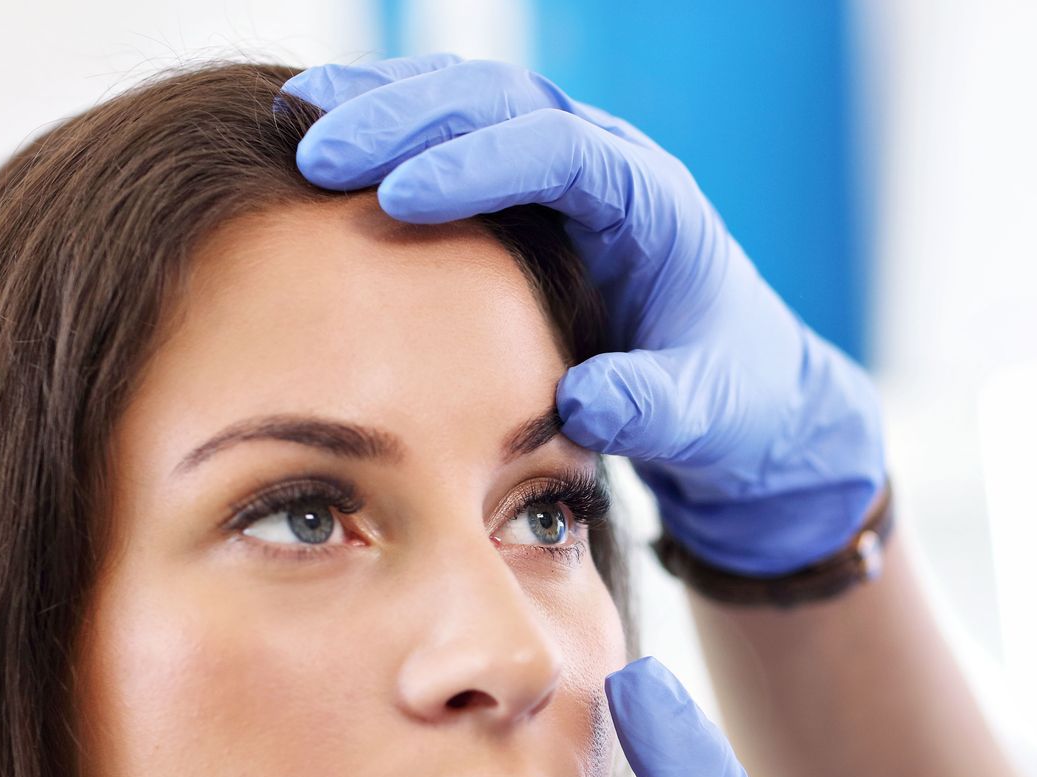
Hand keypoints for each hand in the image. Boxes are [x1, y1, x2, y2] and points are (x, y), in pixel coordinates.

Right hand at [279, 53, 886, 576]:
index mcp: (652, 204)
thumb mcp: (703, 417)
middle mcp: (607, 163)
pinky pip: (449, 134)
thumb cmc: (727, 402)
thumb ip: (652, 410)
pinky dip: (385, 128)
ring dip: (381, 104)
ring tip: (294, 121)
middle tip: (317, 153)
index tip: (398, 198)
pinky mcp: (526, 190)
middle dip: (407, 118)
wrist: (741, 394)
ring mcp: (563, 166)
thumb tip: (579, 405)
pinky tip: (314, 139)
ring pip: (465, 99)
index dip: (477, 165)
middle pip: (500, 102)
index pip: (559, 152)